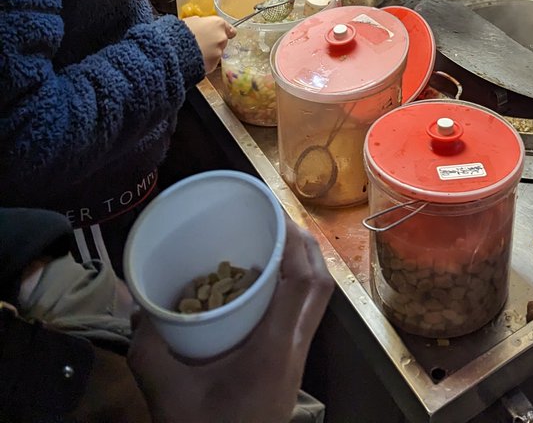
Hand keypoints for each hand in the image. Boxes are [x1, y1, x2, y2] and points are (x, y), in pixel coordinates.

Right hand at [128, 222, 332, 422]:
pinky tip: (261, 289)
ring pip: (316, 300)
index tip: (273, 214)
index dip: (296, 242)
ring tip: (271, 245)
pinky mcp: (289, 369)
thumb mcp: (169, 396)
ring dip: (302, 267)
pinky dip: (291, 291)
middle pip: (320, 285)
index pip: (304, 283)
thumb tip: (136, 308)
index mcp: (275, 349)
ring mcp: (297, 360)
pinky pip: (303, 316)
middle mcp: (295, 349)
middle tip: (273, 221)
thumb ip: (148, 351)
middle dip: (304, 246)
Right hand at [183, 14, 235, 73]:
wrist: (173, 50)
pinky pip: (210, 64)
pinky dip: (204, 63)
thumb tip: (201, 25)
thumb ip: (201, 24)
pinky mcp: (212, 66)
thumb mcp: (190, 21)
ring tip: (194, 53)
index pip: (229, 29)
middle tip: (200, 44)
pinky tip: (193, 60)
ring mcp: (218, 53)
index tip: (222, 35)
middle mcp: (221, 38)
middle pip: (222, 41)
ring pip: (216, 54)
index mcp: (217, 24)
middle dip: (213, 43)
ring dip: (209, 54)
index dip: (225, 32)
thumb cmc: (179, 33)